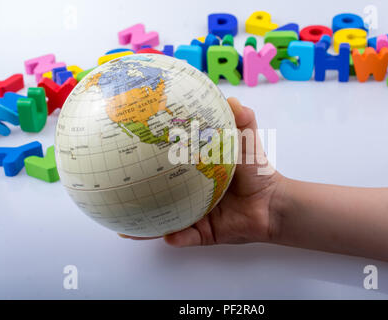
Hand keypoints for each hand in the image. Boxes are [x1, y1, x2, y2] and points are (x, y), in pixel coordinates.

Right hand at [120, 97, 283, 245]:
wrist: (273, 203)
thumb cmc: (258, 172)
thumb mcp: (247, 142)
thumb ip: (242, 120)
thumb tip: (231, 98)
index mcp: (193, 174)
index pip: (166, 168)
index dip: (146, 162)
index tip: (127, 153)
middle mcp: (189, 196)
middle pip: (158, 197)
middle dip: (136, 196)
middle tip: (115, 190)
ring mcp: (195, 216)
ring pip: (165, 222)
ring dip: (145, 227)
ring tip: (124, 228)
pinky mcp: (204, 234)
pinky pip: (187, 238)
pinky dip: (177, 238)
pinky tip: (168, 237)